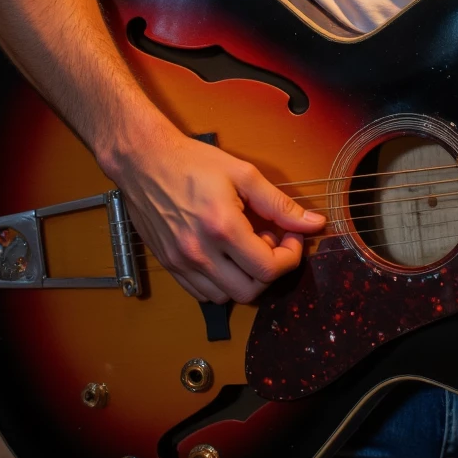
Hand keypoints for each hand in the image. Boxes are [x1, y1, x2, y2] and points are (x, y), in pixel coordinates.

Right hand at [113, 127, 325, 303]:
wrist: (144, 160)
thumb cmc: (192, 162)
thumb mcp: (243, 174)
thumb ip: (279, 204)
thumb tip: (314, 223)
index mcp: (223, 227)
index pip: (268, 269)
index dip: (290, 257)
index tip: (291, 236)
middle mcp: (200, 252)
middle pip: (250, 290)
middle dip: (270, 270)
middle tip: (268, 240)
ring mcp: (181, 262)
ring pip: (226, 297)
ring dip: (245, 278)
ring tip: (244, 246)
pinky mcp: (169, 265)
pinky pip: (202, 293)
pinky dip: (220, 283)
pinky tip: (224, 255)